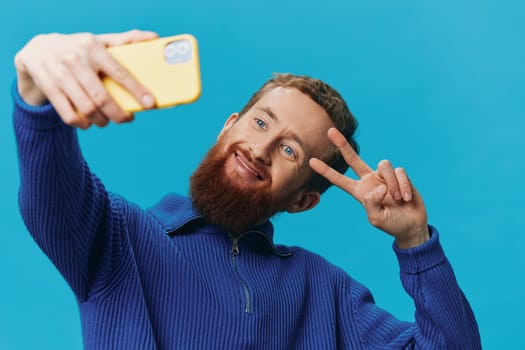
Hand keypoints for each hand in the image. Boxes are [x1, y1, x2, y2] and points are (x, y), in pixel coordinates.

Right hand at [14, 30, 157, 128]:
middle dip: (118, 114)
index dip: (136, 90)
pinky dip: (82, 123)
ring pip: (86, 108)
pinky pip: (68, 114)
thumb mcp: (99, 41)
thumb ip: (125, 40)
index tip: (149, 103)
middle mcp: (75, 59)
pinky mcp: (48, 87)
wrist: (37, 49)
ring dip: (101, 120)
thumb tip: (153, 38)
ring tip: (107, 120)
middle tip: (126, 119)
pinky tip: (89, 122)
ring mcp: (60, 74)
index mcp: (92, 47)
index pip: (119, 72)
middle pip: (101, 97)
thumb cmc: (78, 48)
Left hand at [309, 128, 428, 248]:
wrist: (412, 225)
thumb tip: (378, 186)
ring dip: (393, 184)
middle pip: (353, 158)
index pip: (339, 179)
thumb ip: (372, 203)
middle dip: (342, 144)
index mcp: (359, 192)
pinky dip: (403, 186)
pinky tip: (406, 198)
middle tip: (330, 131)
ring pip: (384, 165)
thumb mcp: (376, 218)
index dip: (326, 171)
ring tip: (398, 200)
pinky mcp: (399, 174)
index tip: (311, 161)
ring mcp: (383, 176)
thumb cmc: (391, 224)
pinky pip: (399, 172)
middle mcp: (369, 180)